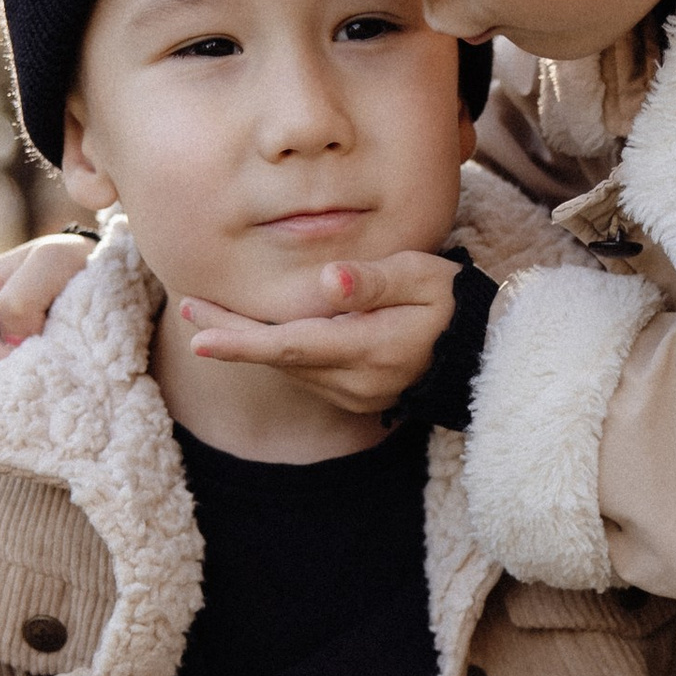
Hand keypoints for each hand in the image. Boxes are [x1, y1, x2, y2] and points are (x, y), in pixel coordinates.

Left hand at [180, 250, 458, 418]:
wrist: (488, 354)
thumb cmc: (456, 303)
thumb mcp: (424, 276)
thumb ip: (374, 280)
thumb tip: (328, 280)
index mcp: (370, 348)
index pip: (293, 344)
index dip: (243, 340)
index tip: (199, 335)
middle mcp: (356, 381)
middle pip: (280, 357)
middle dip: (230, 334)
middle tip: (188, 310)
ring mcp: (355, 395)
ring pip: (290, 367)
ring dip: (251, 343)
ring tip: (210, 314)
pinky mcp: (356, 399)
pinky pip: (307, 373)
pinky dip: (280, 351)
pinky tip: (261, 331)